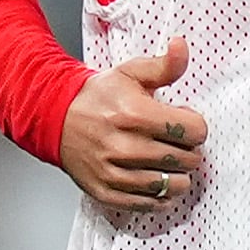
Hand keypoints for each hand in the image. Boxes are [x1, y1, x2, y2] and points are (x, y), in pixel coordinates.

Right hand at [60, 36, 204, 216]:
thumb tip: (181, 46)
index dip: (195, 125)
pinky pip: (151, 204)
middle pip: (187, 159)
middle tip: (175, 141)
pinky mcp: (107, 192)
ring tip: (167, 161)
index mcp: (133, 114)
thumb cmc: (98, 97)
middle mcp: (123, 147)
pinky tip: (155, 178)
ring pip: (173, 185)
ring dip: (178, 174)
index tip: (183, 121)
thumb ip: (163, 65)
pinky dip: (160, 195)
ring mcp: (114, 173)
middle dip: (188, 149)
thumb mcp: (130, 73)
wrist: (55, 118)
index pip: (193, 131)